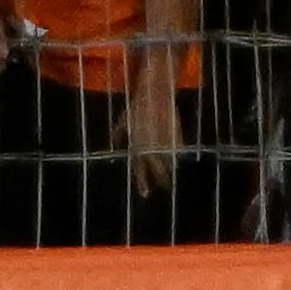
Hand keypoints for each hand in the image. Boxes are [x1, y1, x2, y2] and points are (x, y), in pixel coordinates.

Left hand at [125, 51, 180, 197]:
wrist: (155, 95)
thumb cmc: (137, 107)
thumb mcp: (124, 120)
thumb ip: (119, 132)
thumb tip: (114, 141)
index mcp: (136, 145)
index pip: (139, 168)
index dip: (142, 181)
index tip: (146, 193)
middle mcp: (150, 146)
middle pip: (157, 170)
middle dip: (160, 181)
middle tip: (163, 188)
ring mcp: (164, 142)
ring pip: (169, 164)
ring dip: (169, 170)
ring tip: (170, 176)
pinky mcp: (176, 137)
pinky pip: (176, 153)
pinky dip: (176, 158)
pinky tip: (176, 162)